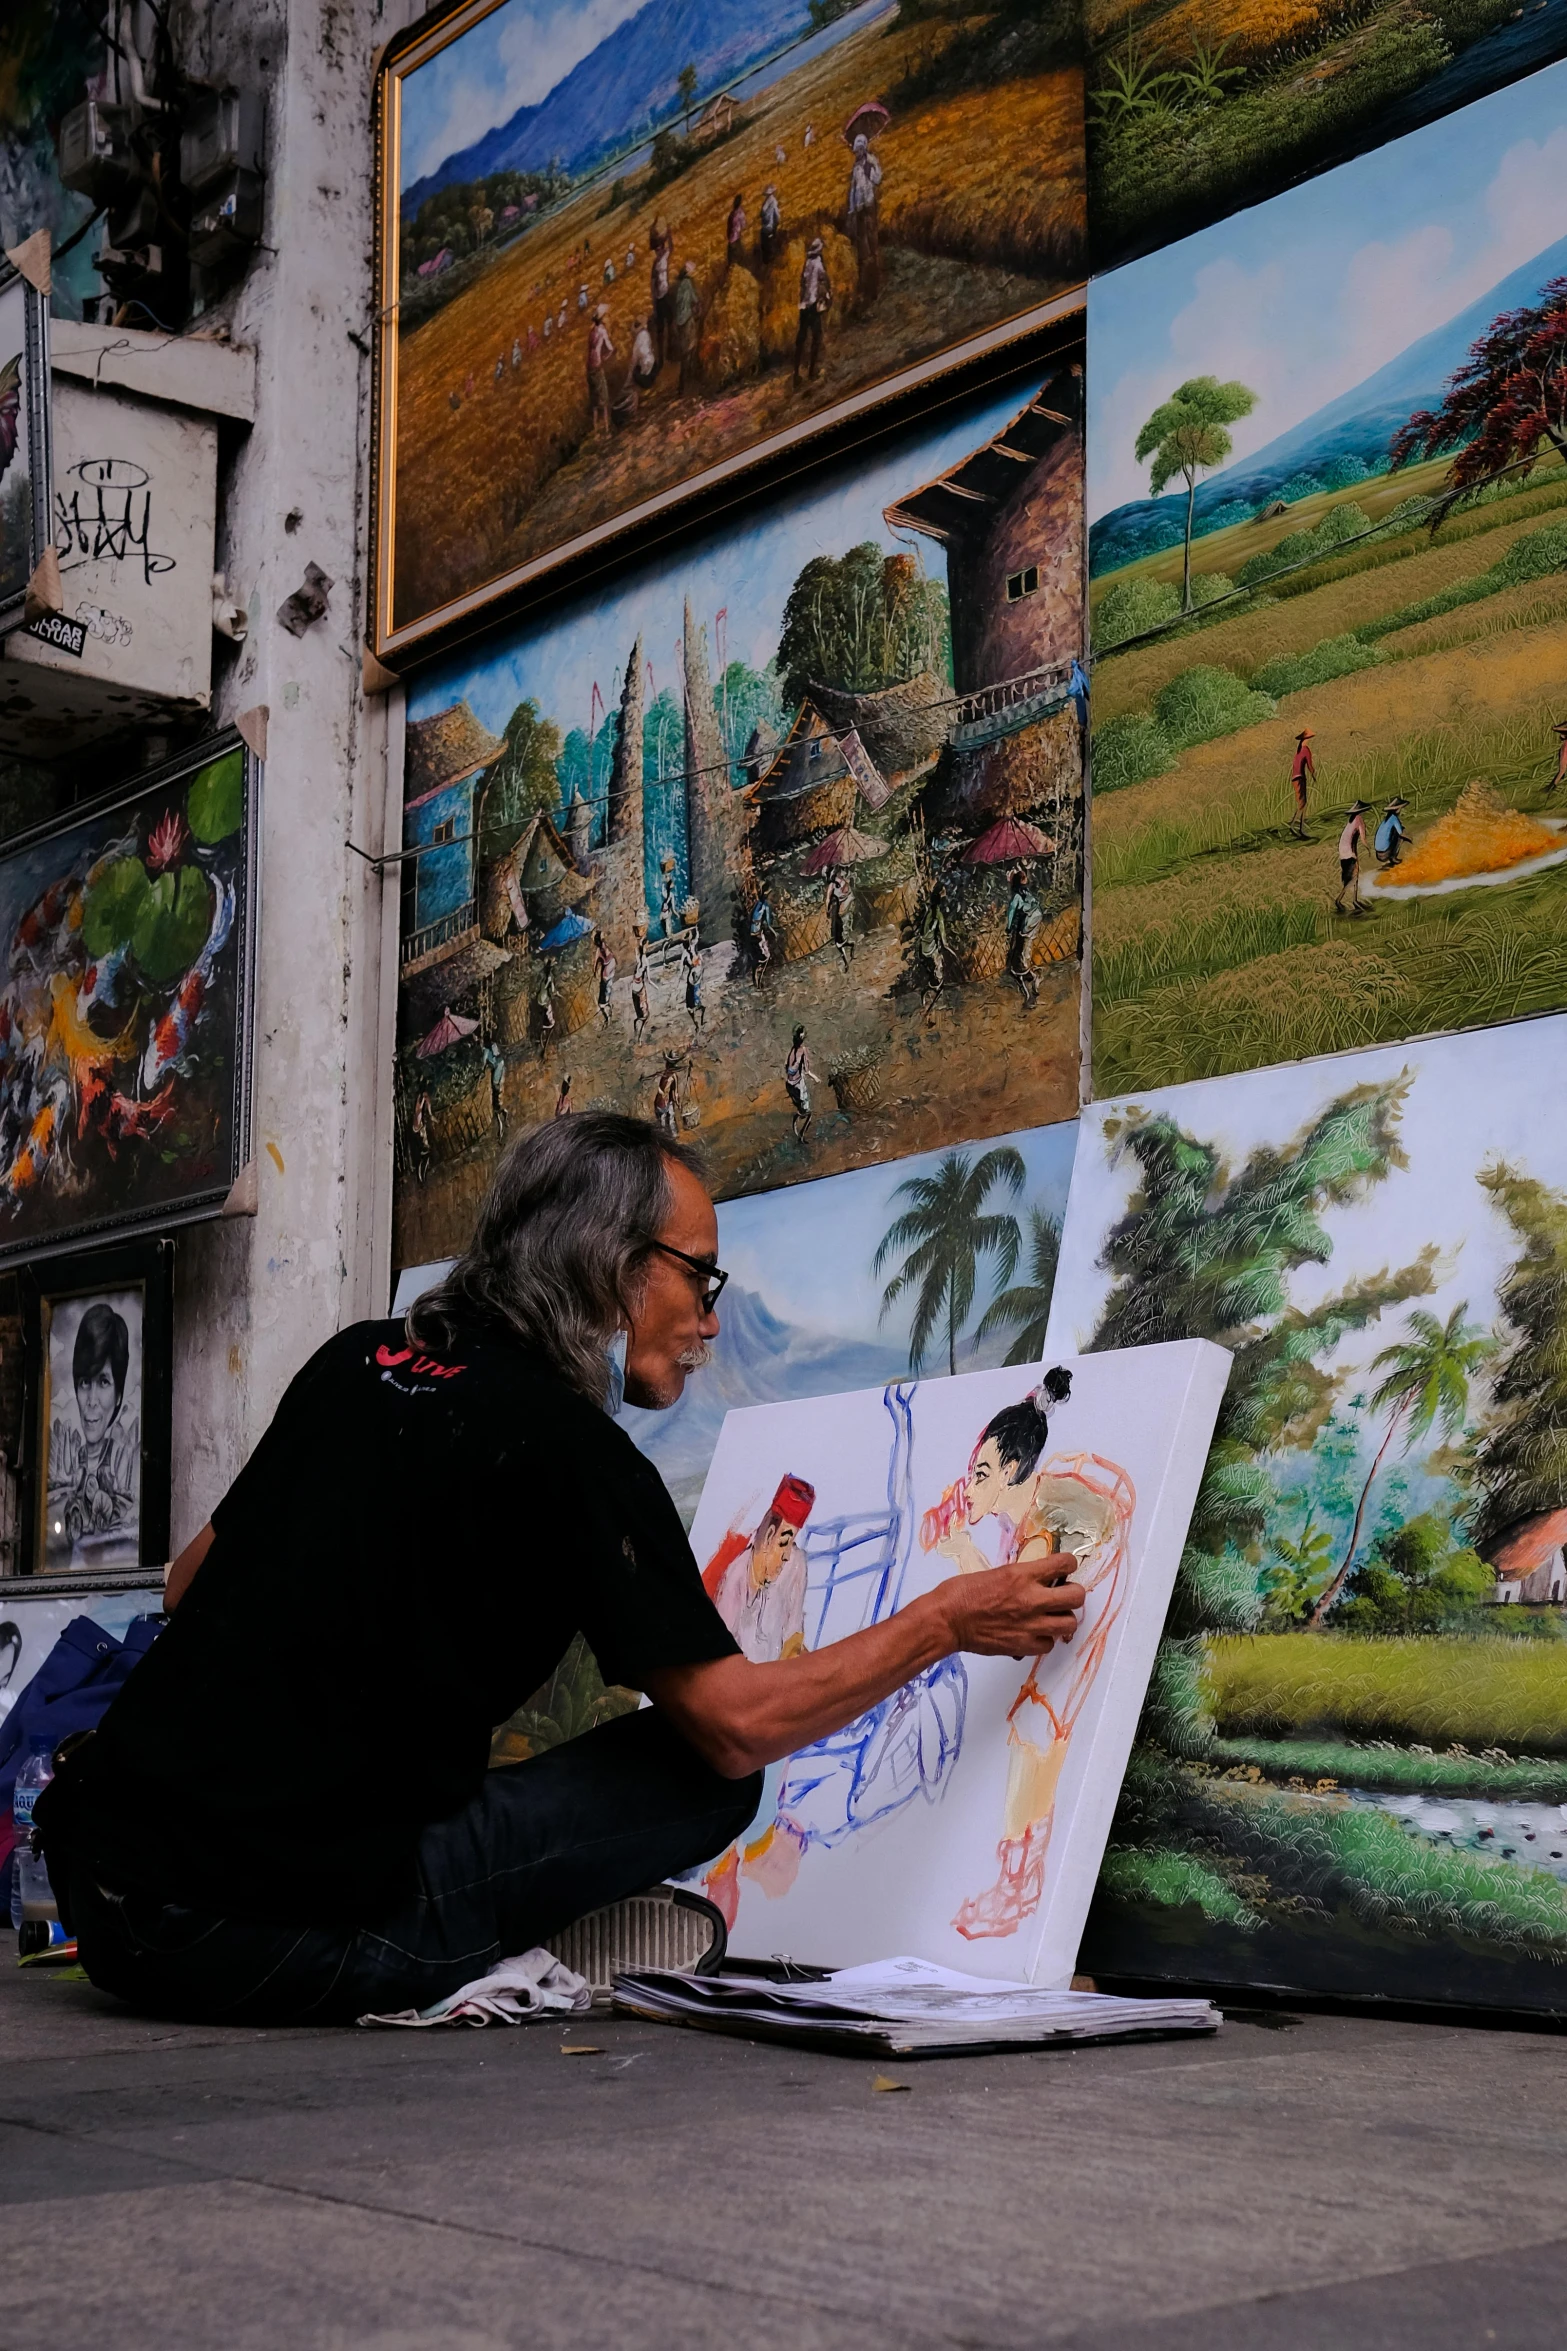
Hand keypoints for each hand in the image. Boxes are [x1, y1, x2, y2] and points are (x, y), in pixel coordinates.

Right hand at [936, 1554, 1085, 1658]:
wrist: (947, 1620)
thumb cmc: (962, 1593)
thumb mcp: (998, 1573)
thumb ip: (1023, 1577)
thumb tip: (1041, 1580)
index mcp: (1023, 1575)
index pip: (1064, 1564)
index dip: (1068, 1564)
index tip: (1065, 1568)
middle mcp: (1031, 1599)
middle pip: (1076, 1597)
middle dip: (1073, 1593)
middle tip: (1063, 1594)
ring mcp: (1030, 1625)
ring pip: (1069, 1624)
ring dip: (1063, 1619)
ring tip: (1052, 1616)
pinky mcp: (1023, 1646)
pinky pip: (1049, 1644)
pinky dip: (1045, 1639)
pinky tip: (1035, 1633)